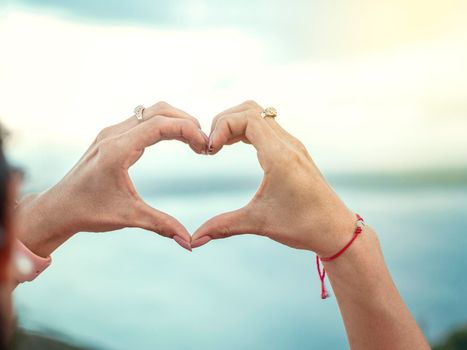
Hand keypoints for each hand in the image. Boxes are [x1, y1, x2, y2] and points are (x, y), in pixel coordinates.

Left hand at [16, 101, 207, 255]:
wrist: (58, 209)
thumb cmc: (88, 212)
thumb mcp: (128, 217)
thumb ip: (162, 225)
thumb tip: (189, 242)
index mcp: (117, 149)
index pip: (160, 125)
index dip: (188, 130)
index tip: (205, 146)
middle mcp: (113, 134)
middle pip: (158, 111)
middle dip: (186, 121)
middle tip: (204, 142)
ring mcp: (111, 133)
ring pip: (151, 112)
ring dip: (175, 121)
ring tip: (194, 141)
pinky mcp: (111, 137)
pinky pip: (143, 121)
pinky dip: (163, 125)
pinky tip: (175, 140)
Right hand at [191, 100, 355, 255]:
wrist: (336, 230)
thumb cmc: (303, 226)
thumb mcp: (259, 223)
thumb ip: (223, 227)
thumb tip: (194, 240)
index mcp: (280, 156)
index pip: (246, 118)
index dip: (221, 127)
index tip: (209, 151)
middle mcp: (288, 144)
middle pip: (250, 109)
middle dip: (224, 121)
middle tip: (210, 147)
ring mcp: (292, 145)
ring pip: (259, 114)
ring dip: (235, 123)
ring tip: (219, 146)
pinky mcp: (293, 151)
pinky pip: (266, 126)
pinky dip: (246, 129)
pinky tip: (234, 145)